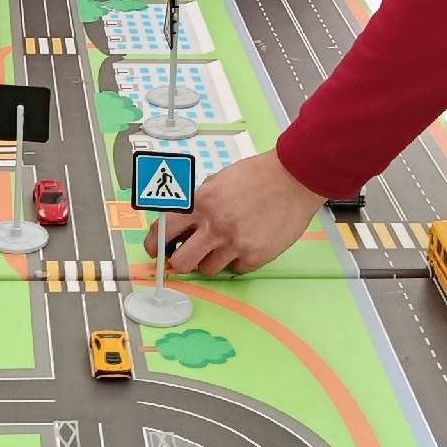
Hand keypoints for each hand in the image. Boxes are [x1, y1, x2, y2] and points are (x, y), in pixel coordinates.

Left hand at [150, 150, 322, 277]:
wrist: (292, 179)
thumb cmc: (257, 175)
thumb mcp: (218, 181)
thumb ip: (199, 203)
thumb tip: (184, 224)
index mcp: (201, 203)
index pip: (164, 230)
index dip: (155, 244)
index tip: (154, 251)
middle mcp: (215, 226)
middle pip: (181, 262)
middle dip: (181, 261)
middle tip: (188, 255)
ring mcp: (235, 243)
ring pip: (208, 270)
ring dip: (211, 261)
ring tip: (225, 244)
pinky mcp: (255, 256)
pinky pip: (236, 270)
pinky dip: (237, 262)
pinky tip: (246, 244)